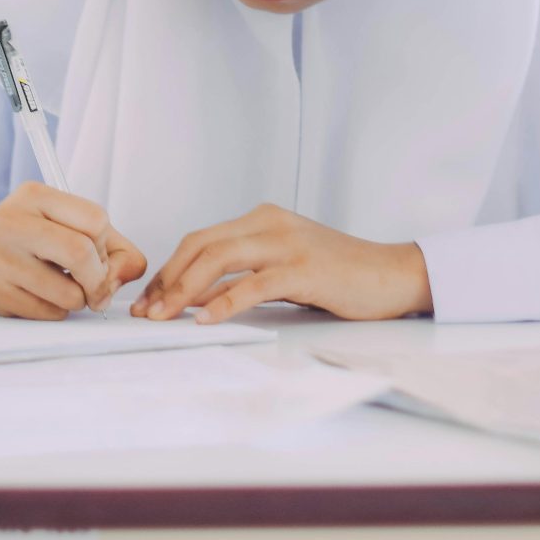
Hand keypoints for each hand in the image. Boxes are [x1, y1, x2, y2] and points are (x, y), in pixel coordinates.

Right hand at [0, 183, 146, 319]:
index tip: (98, 256)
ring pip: (69, 293)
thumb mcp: (66, 225)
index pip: (95, 219)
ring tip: (64, 289)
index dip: (106, 245)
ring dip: (79, 299)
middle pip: (81, 253)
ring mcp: (0, 259)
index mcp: (35, 196)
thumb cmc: (30, 241)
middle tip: (95, 288)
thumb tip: (131, 271)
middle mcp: (12, 222)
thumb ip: (113, 245)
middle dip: (98, 279)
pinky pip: (49, 313)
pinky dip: (57, 311)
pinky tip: (41, 296)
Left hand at [134, 203, 431, 324]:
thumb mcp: (284, 269)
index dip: (169, 270)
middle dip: (167, 279)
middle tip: (146, 312)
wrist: (393, 274)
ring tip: (163, 317)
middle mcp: (270, 224)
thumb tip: (197, 298)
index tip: (149, 299)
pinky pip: (253, 284)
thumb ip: (245, 275)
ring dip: (183, 290)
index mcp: (262, 219)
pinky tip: (205, 319)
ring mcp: (287, 243)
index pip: (200, 240)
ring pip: (219, 259)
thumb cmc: (341, 276)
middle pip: (200, 245)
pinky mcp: (304, 268)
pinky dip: (223, 301)